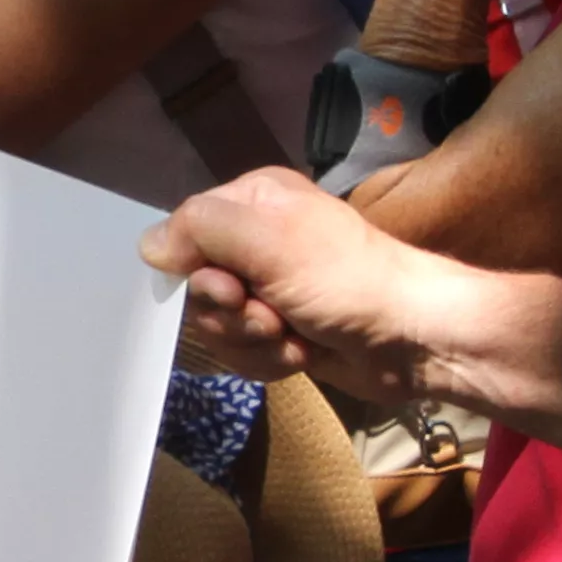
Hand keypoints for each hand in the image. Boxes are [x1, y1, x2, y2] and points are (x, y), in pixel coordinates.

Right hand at [140, 167, 468, 393]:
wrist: (414, 339)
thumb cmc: (345, 279)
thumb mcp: (268, 239)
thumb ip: (199, 230)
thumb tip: (147, 246)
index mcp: (253, 201)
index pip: (182, 235)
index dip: (196, 273)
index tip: (229, 289)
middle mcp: (257, 241)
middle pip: (197, 290)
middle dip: (231, 316)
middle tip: (269, 316)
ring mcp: (271, 289)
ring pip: (220, 328)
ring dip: (255, 342)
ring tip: (295, 336)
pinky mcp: (284, 331)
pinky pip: (246, 354)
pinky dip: (272, 360)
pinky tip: (304, 353)